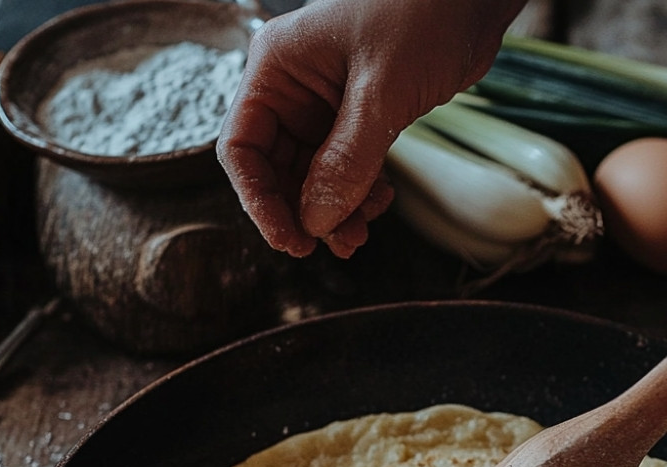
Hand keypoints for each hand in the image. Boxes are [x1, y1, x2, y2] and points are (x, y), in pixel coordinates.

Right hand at [217, 0, 524, 258]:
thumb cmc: (424, 14)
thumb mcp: (381, 92)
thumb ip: (346, 161)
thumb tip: (315, 223)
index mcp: (276, 69)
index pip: (242, 149)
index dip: (260, 203)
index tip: (293, 241)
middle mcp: (292, 88)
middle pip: (275, 171)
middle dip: (304, 212)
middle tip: (339, 243)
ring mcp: (324, 105)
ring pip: (312, 178)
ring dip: (334, 211)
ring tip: (361, 233)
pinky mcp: (358, 118)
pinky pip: (344, 170)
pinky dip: (357, 195)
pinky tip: (379, 205)